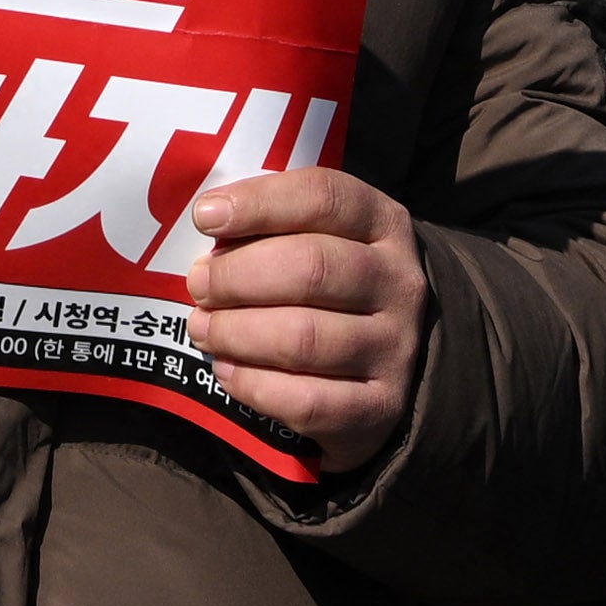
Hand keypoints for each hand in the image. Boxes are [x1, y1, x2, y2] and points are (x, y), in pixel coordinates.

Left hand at [182, 162, 424, 486]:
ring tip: (203, 329)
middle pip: (311, 268)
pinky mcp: (380, 408)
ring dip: (237, 333)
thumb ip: (279, 226)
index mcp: (383, 223)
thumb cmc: (341, 285)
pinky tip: (227, 371)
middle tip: (199, 285)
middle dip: (237, 277)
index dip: (259, 204)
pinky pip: (306, 401)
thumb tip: (210, 228)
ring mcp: (395, 348)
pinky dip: (254, 385)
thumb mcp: (329, 238)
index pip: (323, 198)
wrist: (406, 361)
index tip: (205, 217)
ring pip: (303, 339)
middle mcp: (398, 282)